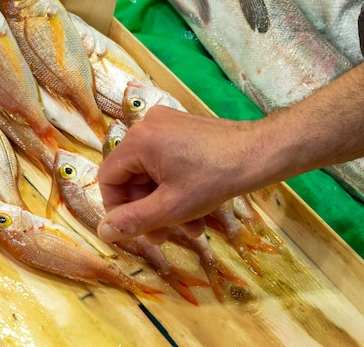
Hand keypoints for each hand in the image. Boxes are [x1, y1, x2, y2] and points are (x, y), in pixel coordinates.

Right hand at [96, 105, 260, 242]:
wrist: (261, 152)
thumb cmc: (215, 179)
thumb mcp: (171, 207)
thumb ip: (134, 221)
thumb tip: (102, 231)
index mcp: (137, 140)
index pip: (108, 178)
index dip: (117, 209)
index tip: (134, 230)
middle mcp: (146, 126)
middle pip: (132, 177)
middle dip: (147, 210)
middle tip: (162, 237)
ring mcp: (166, 125)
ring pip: (152, 173)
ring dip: (165, 204)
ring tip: (189, 229)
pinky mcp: (182, 129)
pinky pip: (167, 162)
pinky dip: (176, 187)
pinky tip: (197, 211)